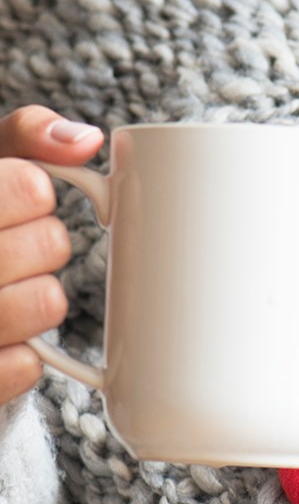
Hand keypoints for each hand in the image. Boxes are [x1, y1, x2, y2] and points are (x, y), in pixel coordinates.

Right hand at [0, 106, 103, 405]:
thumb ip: (27, 136)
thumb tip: (85, 139)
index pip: (26, 189)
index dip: (33, 191)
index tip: (27, 195)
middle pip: (49, 244)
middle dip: (46, 242)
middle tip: (23, 246)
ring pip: (45, 304)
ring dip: (43, 297)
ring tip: (15, 289)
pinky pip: (23, 367)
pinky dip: (25, 355)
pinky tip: (6, 339)